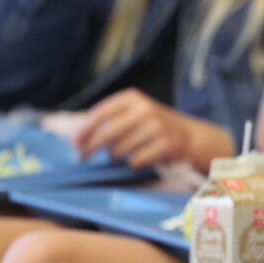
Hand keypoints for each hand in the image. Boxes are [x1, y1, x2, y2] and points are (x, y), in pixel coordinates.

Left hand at [73, 89, 190, 168]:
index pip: (101, 113)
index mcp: (133, 98)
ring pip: (120, 150)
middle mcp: (145, 110)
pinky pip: (136, 161)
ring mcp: (157, 127)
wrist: (188, 136)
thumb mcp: (134, 113)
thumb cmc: (153, 126)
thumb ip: (110, 120)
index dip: (85, 130)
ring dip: (116, 157)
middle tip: (82, 158)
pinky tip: (140, 159)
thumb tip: (80, 138)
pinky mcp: (165, 145)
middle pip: (108, 133)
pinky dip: (133, 164)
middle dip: (92, 148)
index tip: (75, 144)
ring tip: (122, 156)